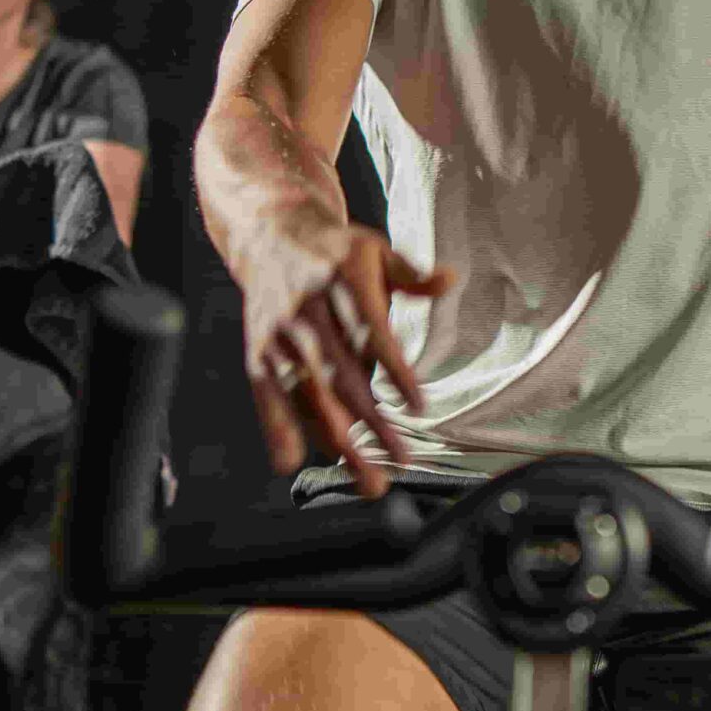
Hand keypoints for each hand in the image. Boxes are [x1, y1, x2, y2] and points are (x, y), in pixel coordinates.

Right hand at [237, 215, 455, 498]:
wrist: (269, 233)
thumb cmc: (335, 250)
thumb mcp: (375, 250)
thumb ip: (412, 274)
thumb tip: (450, 280)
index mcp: (344, 284)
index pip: (373, 333)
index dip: (395, 370)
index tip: (418, 406)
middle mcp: (310, 312)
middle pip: (342, 376)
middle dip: (373, 423)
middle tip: (402, 459)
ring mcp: (282, 335)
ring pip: (310, 394)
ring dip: (338, 439)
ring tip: (367, 477)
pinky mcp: (260, 351)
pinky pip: (269, 395)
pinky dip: (278, 428)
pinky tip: (291, 463)